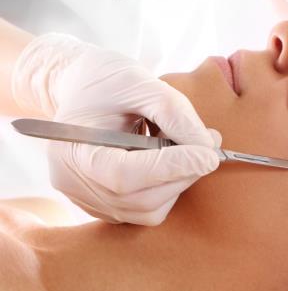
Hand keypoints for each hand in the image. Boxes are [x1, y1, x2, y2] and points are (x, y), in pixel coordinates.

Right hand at [12, 34, 220, 224]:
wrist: (82, 89)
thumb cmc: (107, 81)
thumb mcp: (141, 83)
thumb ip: (176, 115)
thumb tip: (208, 147)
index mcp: (74, 150)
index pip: (125, 174)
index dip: (171, 167)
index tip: (210, 155)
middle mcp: (77, 185)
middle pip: (142, 199)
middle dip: (184, 173)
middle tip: (208, 143)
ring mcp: (91, 201)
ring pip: (151, 209)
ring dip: (179, 179)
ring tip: (178, 143)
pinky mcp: (108, 207)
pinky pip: (149, 209)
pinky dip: (169, 185)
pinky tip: (166, 157)